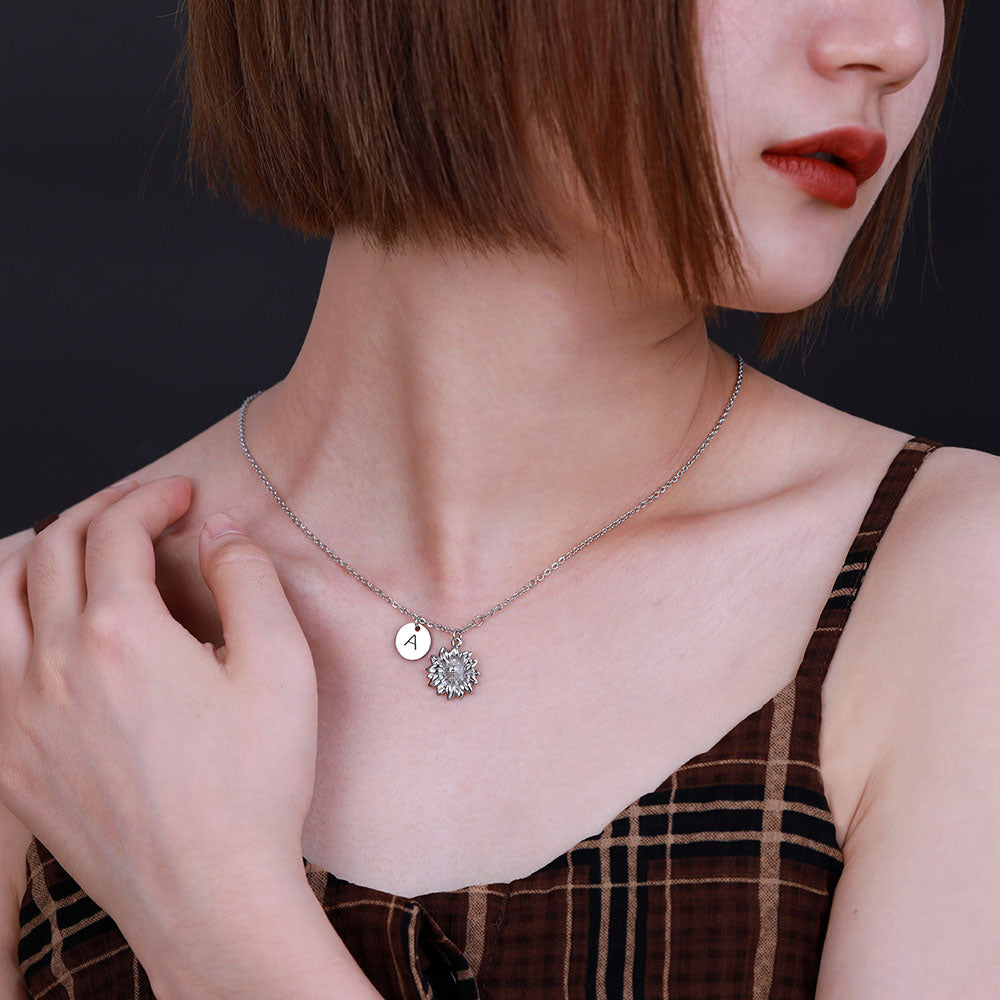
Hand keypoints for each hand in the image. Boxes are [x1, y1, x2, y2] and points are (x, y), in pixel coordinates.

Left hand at [0, 477, 319, 955]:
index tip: (182, 496)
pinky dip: (4, 623)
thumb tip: (220, 531)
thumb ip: (249, 579)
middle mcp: (53, 664)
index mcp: (121, 634)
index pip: (118, 531)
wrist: (207, 892)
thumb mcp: (281, 667)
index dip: (153, 498)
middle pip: (52, 550)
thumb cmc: (252, 783)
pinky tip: (37, 629)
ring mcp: (18, 714)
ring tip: (72, 549)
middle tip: (138, 509)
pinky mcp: (7, 760)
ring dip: (33, 555)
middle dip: (98, 511)